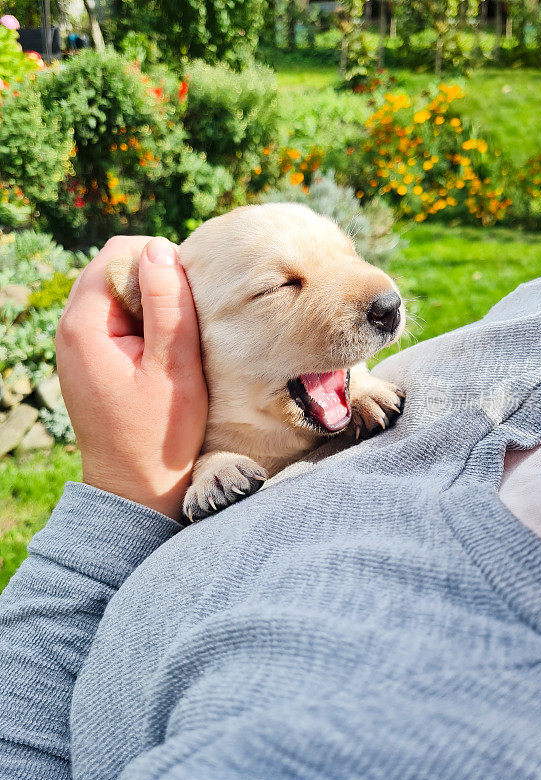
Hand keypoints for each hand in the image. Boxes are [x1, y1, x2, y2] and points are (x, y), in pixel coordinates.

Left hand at [56, 236, 207, 520]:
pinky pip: (114, 318)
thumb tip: (159, 249)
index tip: (189, 298)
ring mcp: (76, 344)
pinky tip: (162, 350)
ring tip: (176, 338)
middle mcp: (70, 328)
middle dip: (153, 280)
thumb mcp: (175, 368)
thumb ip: (167, 306)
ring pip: (115, 292)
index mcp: (84, 325)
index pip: (117, 254)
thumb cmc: (159, 435)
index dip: (159, 262)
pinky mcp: (89, 358)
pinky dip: (141, 321)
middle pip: (113, 269)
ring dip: (149, 302)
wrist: (134, 488)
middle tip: (187, 318)